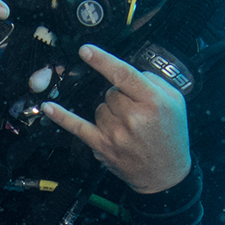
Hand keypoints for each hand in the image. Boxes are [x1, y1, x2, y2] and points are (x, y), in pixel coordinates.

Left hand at [43, 43, 191, 193]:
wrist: (166, 174)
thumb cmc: (171, 136)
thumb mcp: (176, 102)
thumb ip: (153, 81)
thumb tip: (126, 71)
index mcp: (153, 102)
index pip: (123, 75)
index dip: (103, 61)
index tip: (85, 50)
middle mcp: (133, 118)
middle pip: (110, 92)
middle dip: (121, 98)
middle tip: (136, 113)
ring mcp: (116, 134)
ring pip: (99, 107)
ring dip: (109, 112)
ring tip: (127, 127)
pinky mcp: (103, 146)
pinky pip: (78, 127)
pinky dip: (62, 117)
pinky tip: (48, 108)